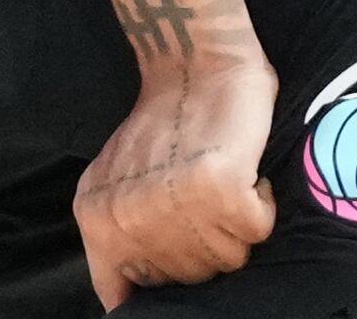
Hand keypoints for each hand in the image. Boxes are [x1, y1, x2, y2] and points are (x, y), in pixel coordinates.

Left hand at [78, 56, 278, 307]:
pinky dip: (261, 202)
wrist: (192, 61)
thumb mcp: (115, 182)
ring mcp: (172, 208)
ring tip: (220, 178)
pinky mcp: (218, 192)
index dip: (164, 291)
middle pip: (192, 278)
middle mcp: (128, 220)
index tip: (185, 254)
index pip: (124, 297)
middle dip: (207, 243)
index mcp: (96, 219)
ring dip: (236, 223)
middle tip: (203, 196)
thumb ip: (117, 240)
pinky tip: (242, 171)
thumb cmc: (162, 123)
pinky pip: (257, 229)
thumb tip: (128, 303)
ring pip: (229, 258)